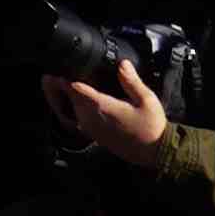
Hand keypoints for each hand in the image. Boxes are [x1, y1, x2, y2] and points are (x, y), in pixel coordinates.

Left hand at [36, 55, 171, 159]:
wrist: (154, 152)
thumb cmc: (152, 126)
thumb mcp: (146, 100)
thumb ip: (131, 81)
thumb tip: (122, 63)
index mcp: (101, 106)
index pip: (73, 87)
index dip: (64, 75)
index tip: (63, 64)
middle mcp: (89, 117)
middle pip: (65, 95)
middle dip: (60, 83)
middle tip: (61, 68)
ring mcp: (88, 126)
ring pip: (68, 106)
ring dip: (66, 94)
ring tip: (69, 81)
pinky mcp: (90, 132)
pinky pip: (75, 115)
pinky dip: (74, 105)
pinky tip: (84, 98)